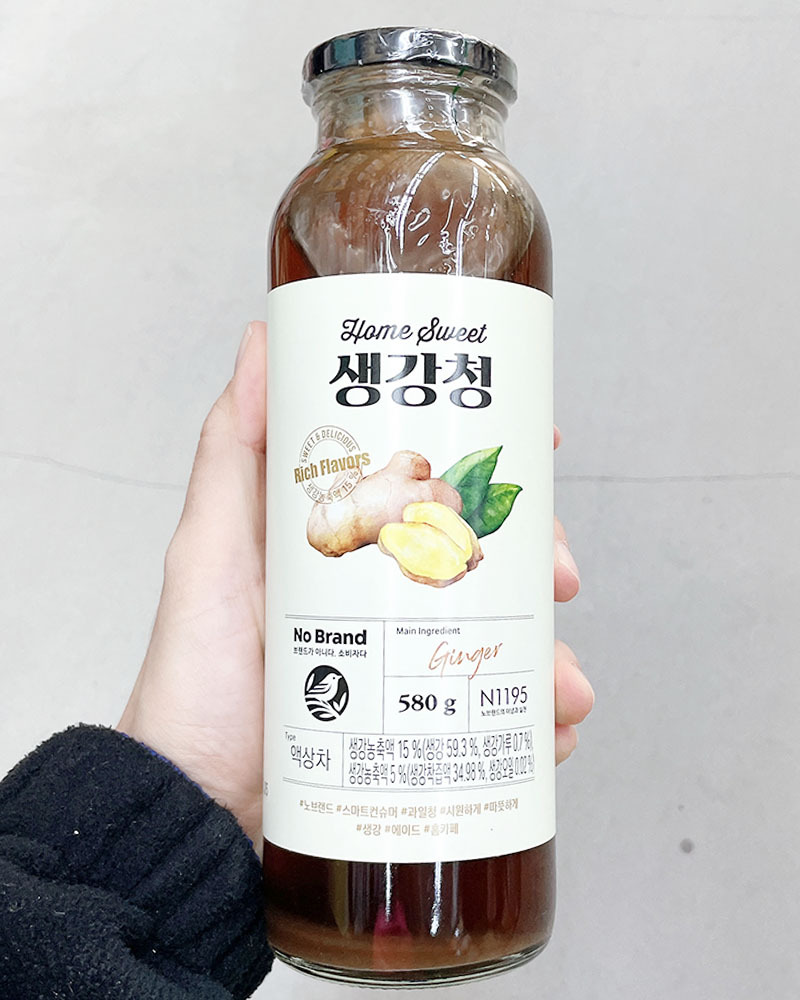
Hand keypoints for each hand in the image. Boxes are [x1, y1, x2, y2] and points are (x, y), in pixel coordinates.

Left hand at [118, 323, 593, 846]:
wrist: (195, 807)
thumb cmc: (195, 680)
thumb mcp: (211, 552)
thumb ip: (234, 452)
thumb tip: (261, 343)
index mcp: (346, 547)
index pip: (434, 486)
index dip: (492, 463)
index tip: (537, 444)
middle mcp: (384, 599)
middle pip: (488, 558)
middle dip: (539, 560)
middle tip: (557, 577)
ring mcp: (406, 666)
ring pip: (507, 638)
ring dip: (554, 654)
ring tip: (563, 685)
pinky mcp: (419, 732)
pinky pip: (497, 719)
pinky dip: (538, 724)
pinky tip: (551, 734)